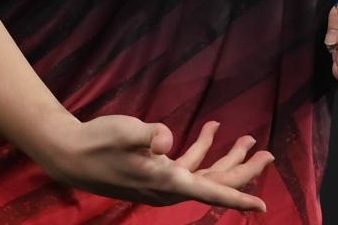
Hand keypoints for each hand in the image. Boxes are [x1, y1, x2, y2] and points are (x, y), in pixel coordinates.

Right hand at [46, 114, 273, 211]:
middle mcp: (169, 186)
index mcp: (167, 181)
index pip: (210, 191)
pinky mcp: (156, 171)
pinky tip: (211, 129)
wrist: (71, 154)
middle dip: (243, 170)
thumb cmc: (98, 142)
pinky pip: (189, 164)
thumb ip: (146, 135)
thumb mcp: (124, 132)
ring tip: (246, 137)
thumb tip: (165, 138)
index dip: (238, 198)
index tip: (262, 207)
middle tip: (266, 153)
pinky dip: (203, 148)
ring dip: (226, 156)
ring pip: (205, 173)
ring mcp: (163, 180)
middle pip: (216, 182)